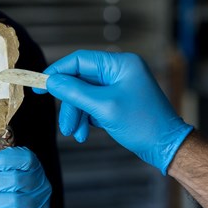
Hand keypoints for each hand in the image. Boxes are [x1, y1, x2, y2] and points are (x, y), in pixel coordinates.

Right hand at [38, 50, 192, 174]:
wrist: (166, 147)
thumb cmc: (143, 125)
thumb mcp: (103, 107)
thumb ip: (75, 91)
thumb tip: (51, 81)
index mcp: (120, 64)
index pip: (80, 60)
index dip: (57, 72)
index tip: (40, 85)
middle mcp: (119, 71)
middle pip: (80, 80)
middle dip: (70, 104)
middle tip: (64, 125)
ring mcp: (119, 86)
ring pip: (85, 95)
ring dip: (77, 115)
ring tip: (76, 134)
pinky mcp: (118, 100)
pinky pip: (93, 104)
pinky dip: (86, 118)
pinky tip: (85, 133)